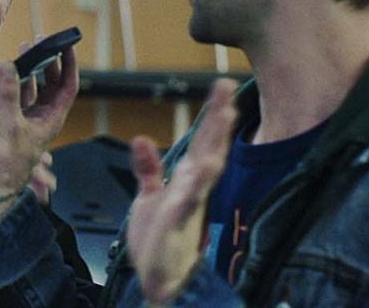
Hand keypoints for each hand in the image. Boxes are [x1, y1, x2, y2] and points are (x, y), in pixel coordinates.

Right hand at [0, 45, 78, 229]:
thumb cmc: (6, 165)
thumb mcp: (11, 125)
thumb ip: (10, 94)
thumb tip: (9, 67)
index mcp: (50, 119)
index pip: (67, 87)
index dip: (69, 65)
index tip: (65, 45)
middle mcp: (37, 116)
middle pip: (47, 83)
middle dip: (45, 62)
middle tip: (39, 42)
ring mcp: (18, 116)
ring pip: (24, 86)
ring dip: (21, 70)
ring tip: (19, 51)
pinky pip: (2, 94)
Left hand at [126, 78, 238, 303]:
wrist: (161, 281)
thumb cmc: (159, 242)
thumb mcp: (149, 197)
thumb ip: (149, 170)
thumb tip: (142, 139)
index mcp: (188, 181)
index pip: (202, 142)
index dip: (212, 115)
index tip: (222, 88)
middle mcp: (193, 189)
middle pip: (210, 147)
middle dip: (218, 119)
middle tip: (227, 90)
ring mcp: (188, 206)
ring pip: (206, 170)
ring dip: (214, 144)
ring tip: (222, 117)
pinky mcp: (177, 225)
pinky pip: (186, 202)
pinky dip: (191, 187)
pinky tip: (198, 170)